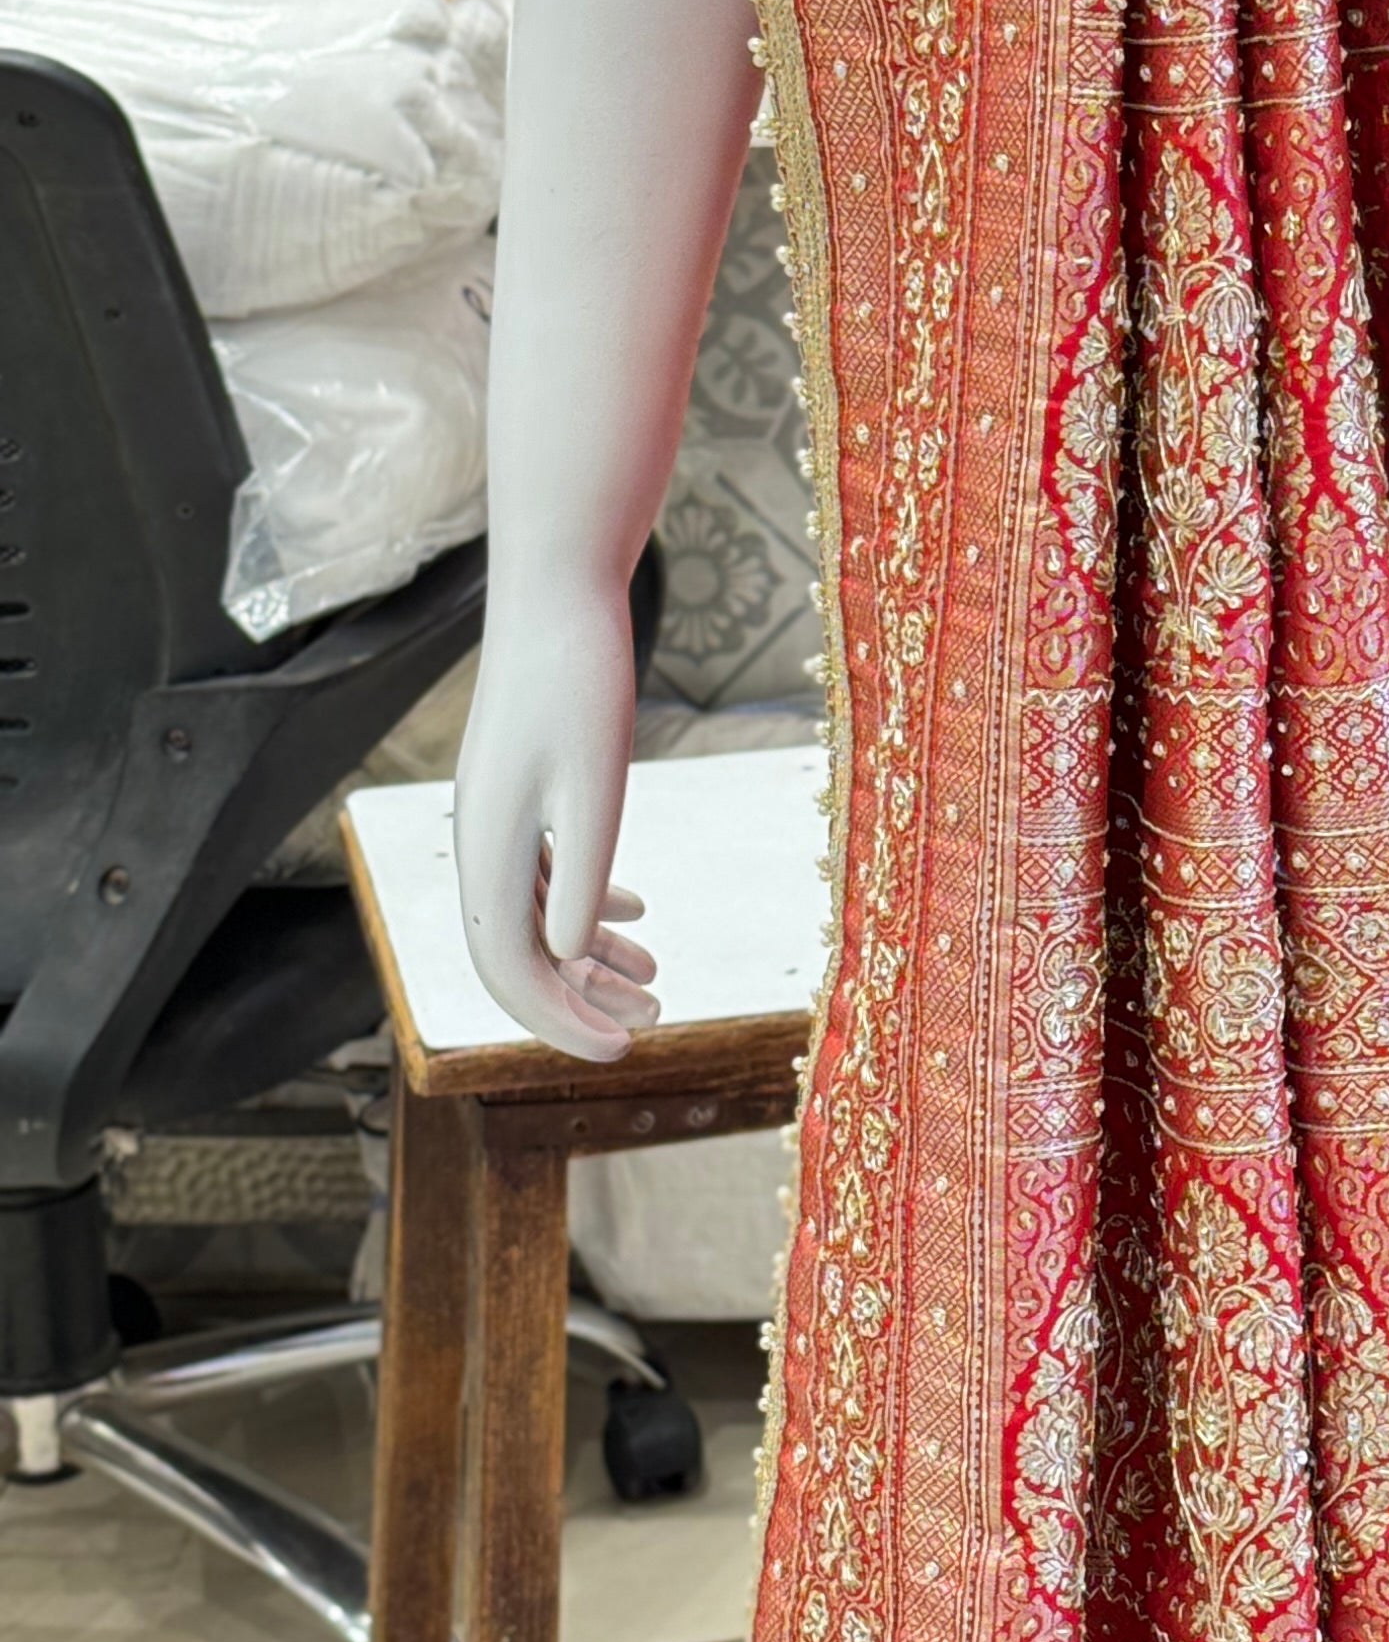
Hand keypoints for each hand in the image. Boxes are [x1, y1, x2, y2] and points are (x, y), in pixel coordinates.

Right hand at [452, 585, 660, 1059]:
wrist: (560, 592)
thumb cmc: (581, 680)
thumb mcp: (596, 784)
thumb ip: (580, 873)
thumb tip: (566, 957)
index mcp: (489, 849)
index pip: (509, 970)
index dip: (560, 1023)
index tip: (622, 1050)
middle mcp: (480, 841)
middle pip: (517, 955)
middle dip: (580, 1002)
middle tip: (653, 1025)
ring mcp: (498, 817)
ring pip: (534, 916)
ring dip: (589, 959)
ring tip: (656, 983)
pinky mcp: (521, 792)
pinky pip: (544, 873)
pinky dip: (587, 905)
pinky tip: (637, 914)